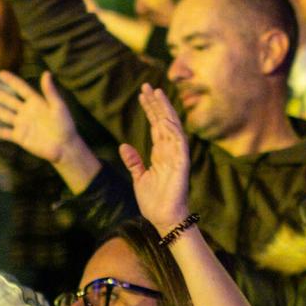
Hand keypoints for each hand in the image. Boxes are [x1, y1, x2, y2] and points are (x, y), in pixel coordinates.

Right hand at [0, 71, 81, 165]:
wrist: (64, 147)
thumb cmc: (65, 125)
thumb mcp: (58, 106)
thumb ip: (50, 91)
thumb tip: (46, 73)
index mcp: (37, 102)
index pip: (21, 89)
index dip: (11, 81)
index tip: (1, 73)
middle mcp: (27, 112)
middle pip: (8, 100)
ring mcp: (22, 124)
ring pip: (3, 114)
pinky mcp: (19, 137)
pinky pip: (2, 133)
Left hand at [117, 84, 191, 230]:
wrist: (163, 219)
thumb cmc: (154, 201)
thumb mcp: (139, 178)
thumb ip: (133, 162)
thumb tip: (123, 145)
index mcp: (161, 153)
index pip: (156, 126)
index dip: (150, 110)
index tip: (143, 94)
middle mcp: (170, 151)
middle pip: (164, 121)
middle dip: (156, 104)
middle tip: (147, 86)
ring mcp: (177, 156)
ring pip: (171, 127)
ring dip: (165, 111)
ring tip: (156, 93)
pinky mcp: (182, 165)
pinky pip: (179, 144)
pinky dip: (173, 130)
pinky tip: (166, 118)